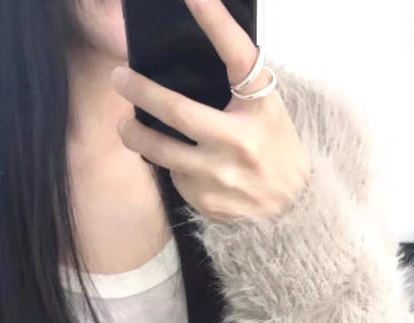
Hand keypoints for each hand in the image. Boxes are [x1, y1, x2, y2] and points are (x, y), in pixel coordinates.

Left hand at [113, 0, 308, 221]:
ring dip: (136, 135)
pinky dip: (172, 168)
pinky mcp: (208, 201)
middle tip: (119, 78)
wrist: (294, 209)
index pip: (236, 56)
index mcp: (259, 108)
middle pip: (178, 113)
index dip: (214, 21)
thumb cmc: (275, 147)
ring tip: (125, 126)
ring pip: (163, 152)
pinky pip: (176, 179)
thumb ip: (238, 86)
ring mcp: (221, 176)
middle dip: (141, 92)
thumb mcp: (267, 108)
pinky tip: (180, 166)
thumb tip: (197, 54)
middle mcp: (240, 142)